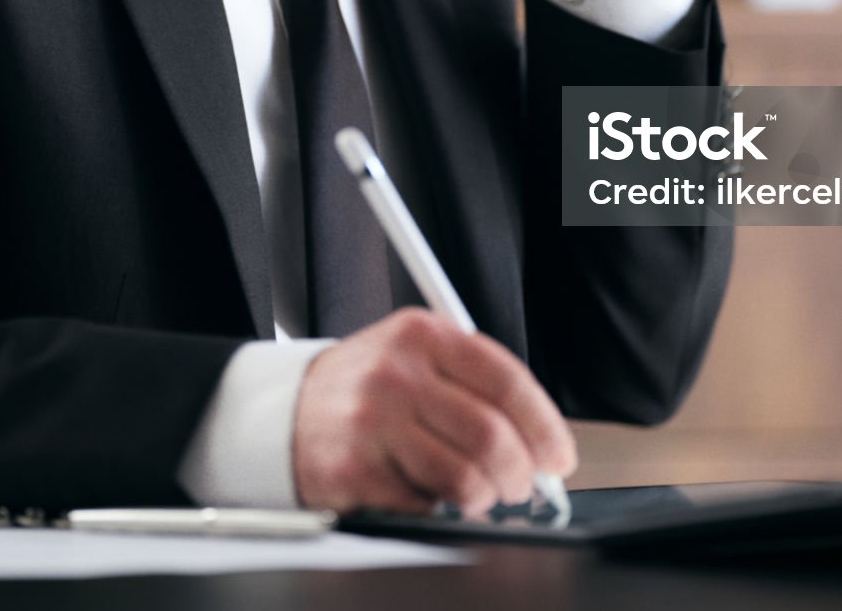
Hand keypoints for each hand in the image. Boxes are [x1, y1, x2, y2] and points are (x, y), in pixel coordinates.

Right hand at [291, 308, 576, 513]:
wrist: (283, 411)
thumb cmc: (367, 388)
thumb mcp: (416, 356)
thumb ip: (474, 386)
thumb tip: (539, 443)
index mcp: (422, 333)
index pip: (507, 381)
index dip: (544, 426)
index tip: (558, 457)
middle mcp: (397, 372)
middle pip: (491, 434)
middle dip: (518, 474)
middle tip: (519, 486)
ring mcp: (373, 421)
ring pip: (464, 477)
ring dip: (482, 498)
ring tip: (476, 494)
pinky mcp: (356, 468)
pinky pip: (424, 505)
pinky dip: (435, 508)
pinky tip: (422, 491)